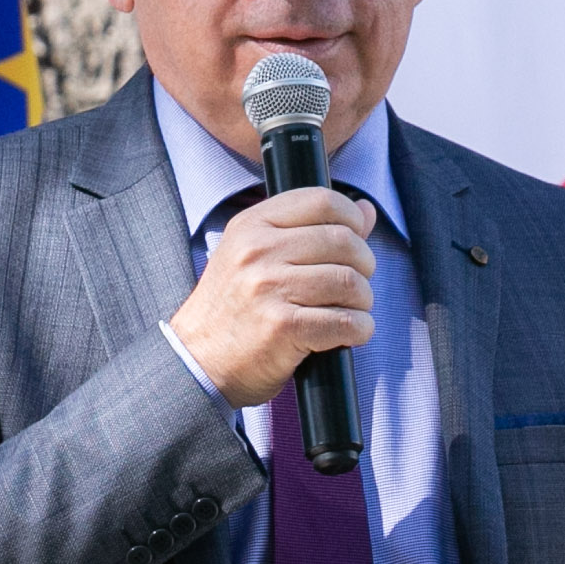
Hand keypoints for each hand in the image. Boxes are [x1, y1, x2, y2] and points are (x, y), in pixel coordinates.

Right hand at [168, 186, 373, 404]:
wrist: (197, 363)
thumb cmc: (233, 310)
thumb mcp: (256, 257)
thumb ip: (309, 230)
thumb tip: (367, 211)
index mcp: (251, 226)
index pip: (322, 201)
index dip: (352, 218)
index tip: (356, 240)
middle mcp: (258, 251)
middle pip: (344, 242)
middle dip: (363, 266)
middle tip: (354, 286)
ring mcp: (268, 288)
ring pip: (350, 282)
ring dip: (362, 302)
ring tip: (349, 311)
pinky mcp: (282, 326)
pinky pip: (347, 321)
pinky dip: (359, 330)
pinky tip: (348, 334)